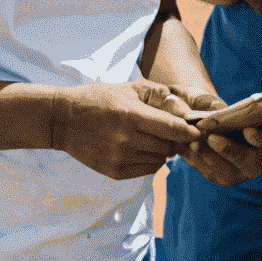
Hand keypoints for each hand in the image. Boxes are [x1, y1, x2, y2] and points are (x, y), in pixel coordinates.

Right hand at [50, 78, 203, 178]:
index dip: (190, 131)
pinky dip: (150, 160)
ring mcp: (120, 159)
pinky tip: (139, 148)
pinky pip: (147, 170)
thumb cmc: (99, 99)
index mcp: (131, 116)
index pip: (173, 129)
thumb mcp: (129, 88)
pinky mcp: (114, 172)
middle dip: (174, 140)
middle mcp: (127, 141)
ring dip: (162, 151)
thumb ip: (159, 95)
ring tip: (150, 137)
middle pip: (169, 147)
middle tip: (169, 131)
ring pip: (160, 161)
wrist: (62, 120)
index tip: (199, 131)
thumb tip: (184, 110)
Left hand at [151, 79, 261, 186]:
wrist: (201, 121)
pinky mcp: (219, 176)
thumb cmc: (212, 107)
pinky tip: (183, 147)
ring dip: (209, 158)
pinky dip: (196, 160)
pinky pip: (209, 172)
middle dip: (230, 150)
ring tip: (193, 143)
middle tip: (212, 138)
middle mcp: (257, 158)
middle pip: (250, 163)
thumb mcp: (211, 100)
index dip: (260, 137)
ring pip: (227, 173)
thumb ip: (213, 104)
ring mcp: (239, 171)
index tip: (248, 131)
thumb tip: (213, 111)